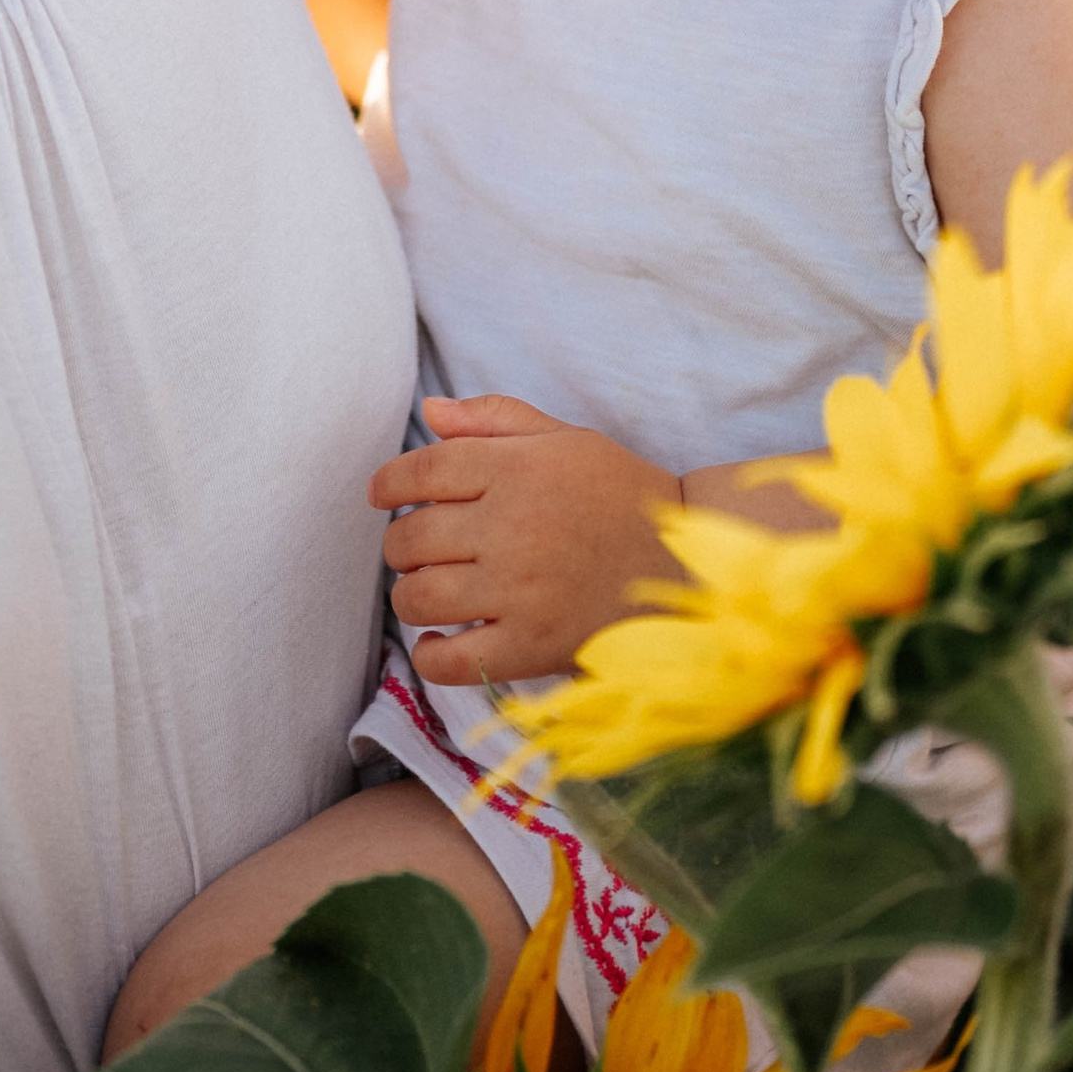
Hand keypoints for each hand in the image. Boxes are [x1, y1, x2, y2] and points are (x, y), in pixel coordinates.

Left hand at [373, 395, 681, 687]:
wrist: (690, 566)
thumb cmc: (623, 497)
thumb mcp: (567, 439)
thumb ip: (495, 419)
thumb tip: (428, 411)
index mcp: (517, 469)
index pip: (422, 471)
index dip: (389, 483)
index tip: (382, 495)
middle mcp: (512, 526)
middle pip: (411, 537)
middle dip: (400, 544)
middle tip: (418, 550)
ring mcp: (520, 590)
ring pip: (420, 597)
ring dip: (410, 596)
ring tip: (429, 592)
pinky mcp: (533, 646)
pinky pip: (452, 660)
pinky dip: (431, 655)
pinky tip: (439, 642)